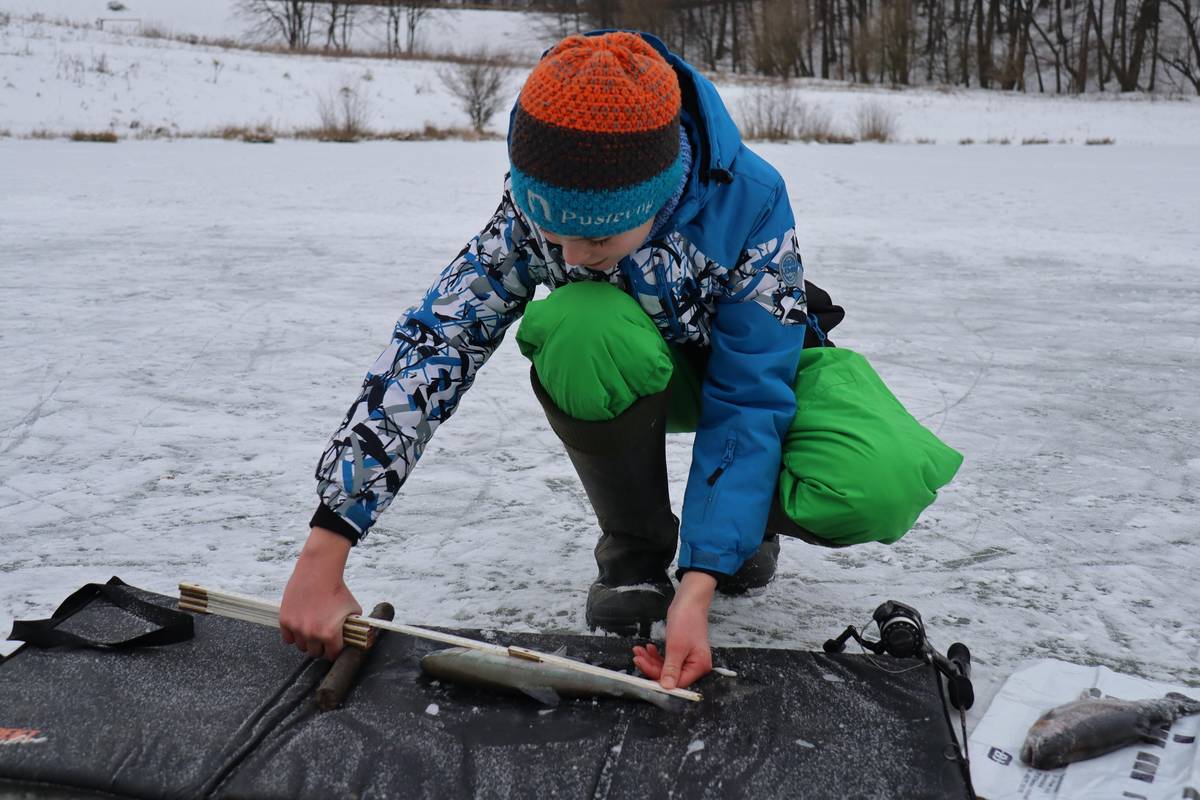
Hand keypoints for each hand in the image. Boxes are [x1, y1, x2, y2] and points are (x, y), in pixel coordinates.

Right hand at [279, 526, 360, 660]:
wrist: (318, 572)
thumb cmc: (337, 589)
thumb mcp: (354, 610)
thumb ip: (353, 627)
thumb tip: (355, 636)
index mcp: (330, 634)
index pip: (332, 654)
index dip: (335, 650)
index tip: (334, 646)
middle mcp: (312, 634)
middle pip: (315, 653)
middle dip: (321, 646)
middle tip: (323, 637)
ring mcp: (297, 628)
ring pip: (301, 646)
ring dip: (307, 641)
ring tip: (312, 630)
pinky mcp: (285, 621)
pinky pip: (288, 639)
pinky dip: (293, 636)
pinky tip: (300, 628)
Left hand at [632, 571, 715, 689]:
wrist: (689, 601)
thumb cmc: (687, 620)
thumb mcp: (676, 646)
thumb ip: (671, 668)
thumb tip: (666, 687)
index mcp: (699, 667)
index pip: (677, 682)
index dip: (658, 679)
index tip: (642, 672)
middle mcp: (695, 665)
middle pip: (670, 675)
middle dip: (651, 666)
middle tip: (637, 657)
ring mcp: (689, 659)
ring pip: (666, 667)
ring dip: (651, 660)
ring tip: (639, 651)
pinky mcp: (682, 652)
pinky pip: (667, 659)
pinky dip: (656, 655)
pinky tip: (648, 648)